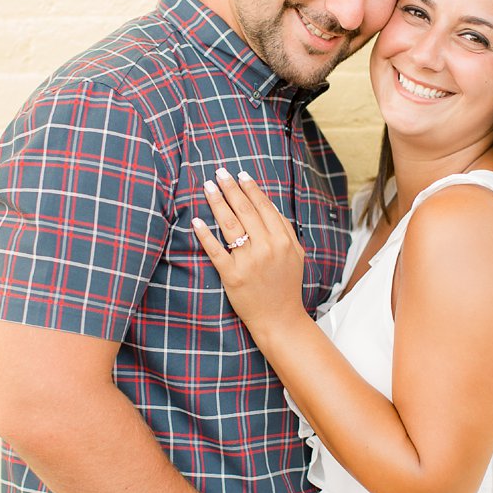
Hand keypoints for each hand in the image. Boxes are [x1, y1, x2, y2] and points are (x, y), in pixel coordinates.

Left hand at [190, 168, 306, 331]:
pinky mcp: (232, 275)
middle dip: (231, 189)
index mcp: (283, 240)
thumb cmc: (286, 286)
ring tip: (208, 187)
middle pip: (245, 211)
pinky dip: (205, 234)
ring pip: (230, 225)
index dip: (251, 188)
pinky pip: (216, 250)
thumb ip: (285, 230)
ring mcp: (249, 261)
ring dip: (218, 203)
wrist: (280, 319)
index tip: (240, 174)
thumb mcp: (295, 255)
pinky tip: (196, 221)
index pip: (264, 207)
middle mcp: (267, 248)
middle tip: (219, 173)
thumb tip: (269, 205)